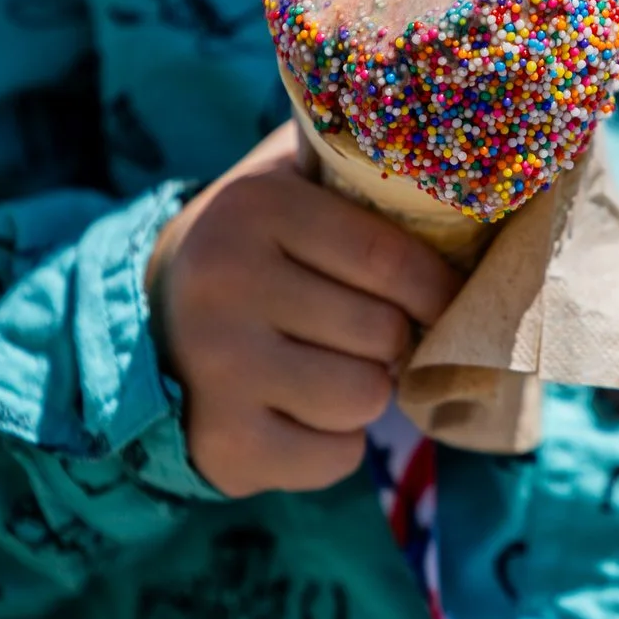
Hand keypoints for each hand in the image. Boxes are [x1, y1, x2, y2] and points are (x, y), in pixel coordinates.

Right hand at [147, 123, 461, 496]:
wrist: (153, 326)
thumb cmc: (260, 252)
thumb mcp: (291, 180)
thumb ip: (357, 160)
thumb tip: (464, 165)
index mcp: (255, 208)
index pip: (388, 257)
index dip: (437, 287)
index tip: (448, 299)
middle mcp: (226, 283)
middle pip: (383, 332)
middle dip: (394, 339)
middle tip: (368, 331)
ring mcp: (219, 368)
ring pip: (364, 396)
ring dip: (366, 391)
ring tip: (332, 367)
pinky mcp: (222, 443)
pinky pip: (336, 457)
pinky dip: (335, 444)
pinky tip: (300, 413)